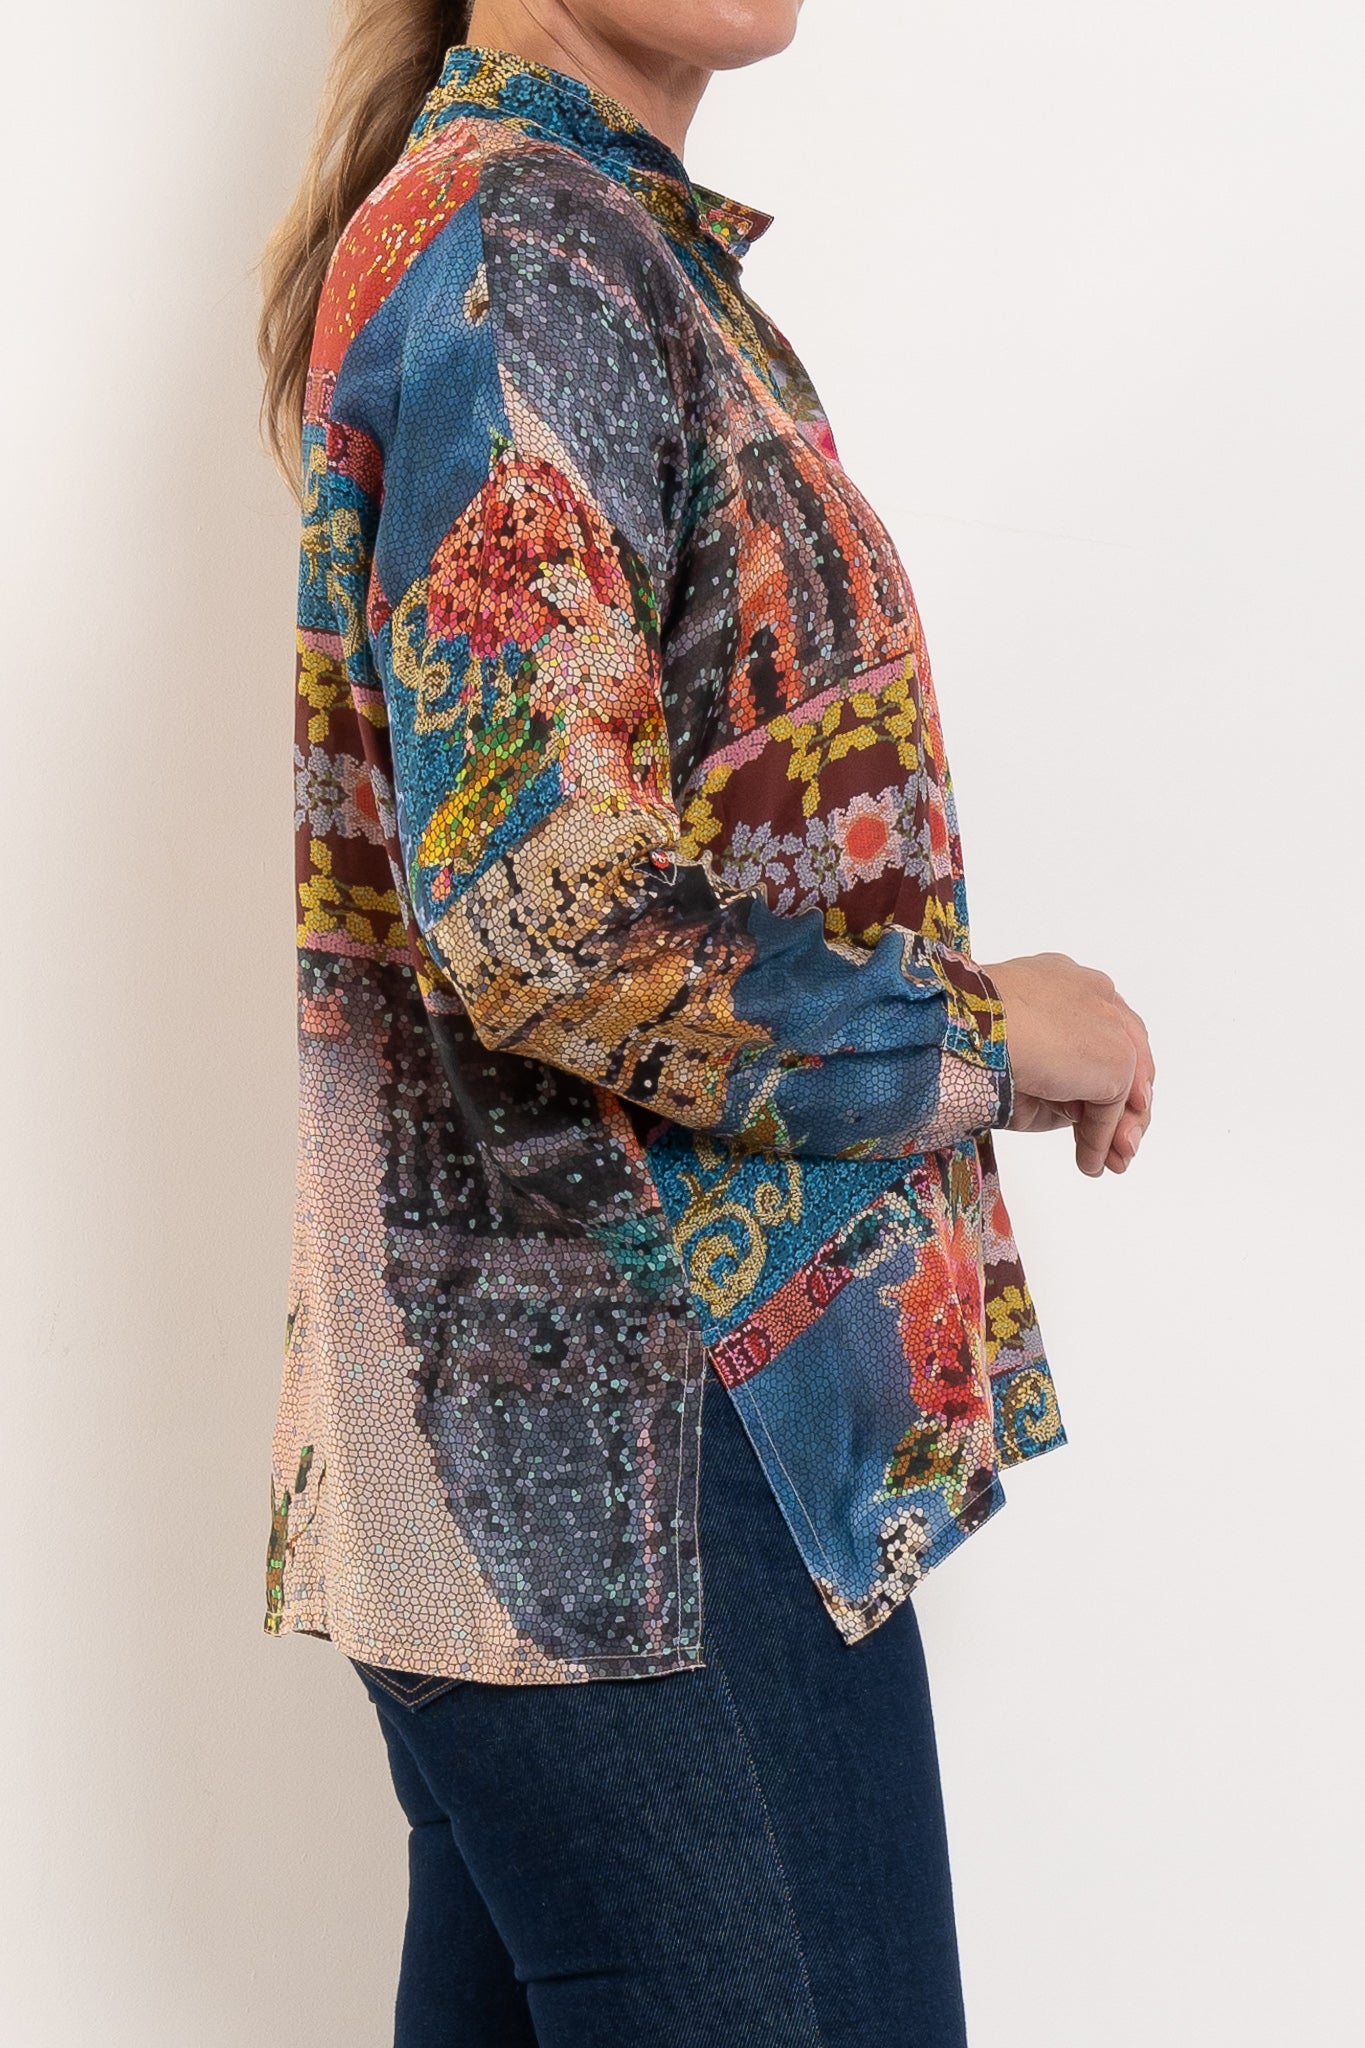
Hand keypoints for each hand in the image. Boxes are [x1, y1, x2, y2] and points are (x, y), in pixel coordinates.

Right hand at [978, 953, 1153, 1176]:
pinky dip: (1101, 1138)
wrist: (969, 1029)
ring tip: (1107, 1161)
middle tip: (1113, 1146)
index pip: (1094, 1027)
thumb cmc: (969, 1038)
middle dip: (1120, 1104)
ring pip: (1126, 1080)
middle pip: (1123, 1052)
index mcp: (1062, 982)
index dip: (1093, 1070)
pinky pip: (1112, 1107)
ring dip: (1117, 1126)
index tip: (1082, 1109)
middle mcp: (1092, 994)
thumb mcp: (1015, 1058)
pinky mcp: (1117, 1058)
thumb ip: (1053, 1076)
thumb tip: (1082, 1113)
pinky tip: (1087, 1162)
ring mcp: (1110, 1023)